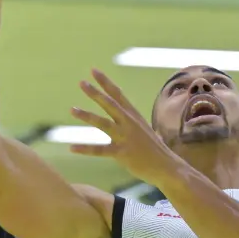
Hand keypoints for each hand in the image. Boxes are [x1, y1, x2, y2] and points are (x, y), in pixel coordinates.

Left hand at [68, 69, 181, 184]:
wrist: (166, 166)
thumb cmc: (154, 150)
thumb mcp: (142, 130)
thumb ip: (129, 123)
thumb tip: (122, 118)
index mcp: (133, 116)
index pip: (117, 94)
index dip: (105, 82)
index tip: (93, 70)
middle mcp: (129, 123)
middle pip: (110, 104)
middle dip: (95, 93)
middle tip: (82, 83)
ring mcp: (125, 137)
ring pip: (103, 123)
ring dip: (87, 115)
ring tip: (72, 110)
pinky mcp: (122, 153)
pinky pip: (100, 150)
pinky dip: (85, 149)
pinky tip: (72, 147)